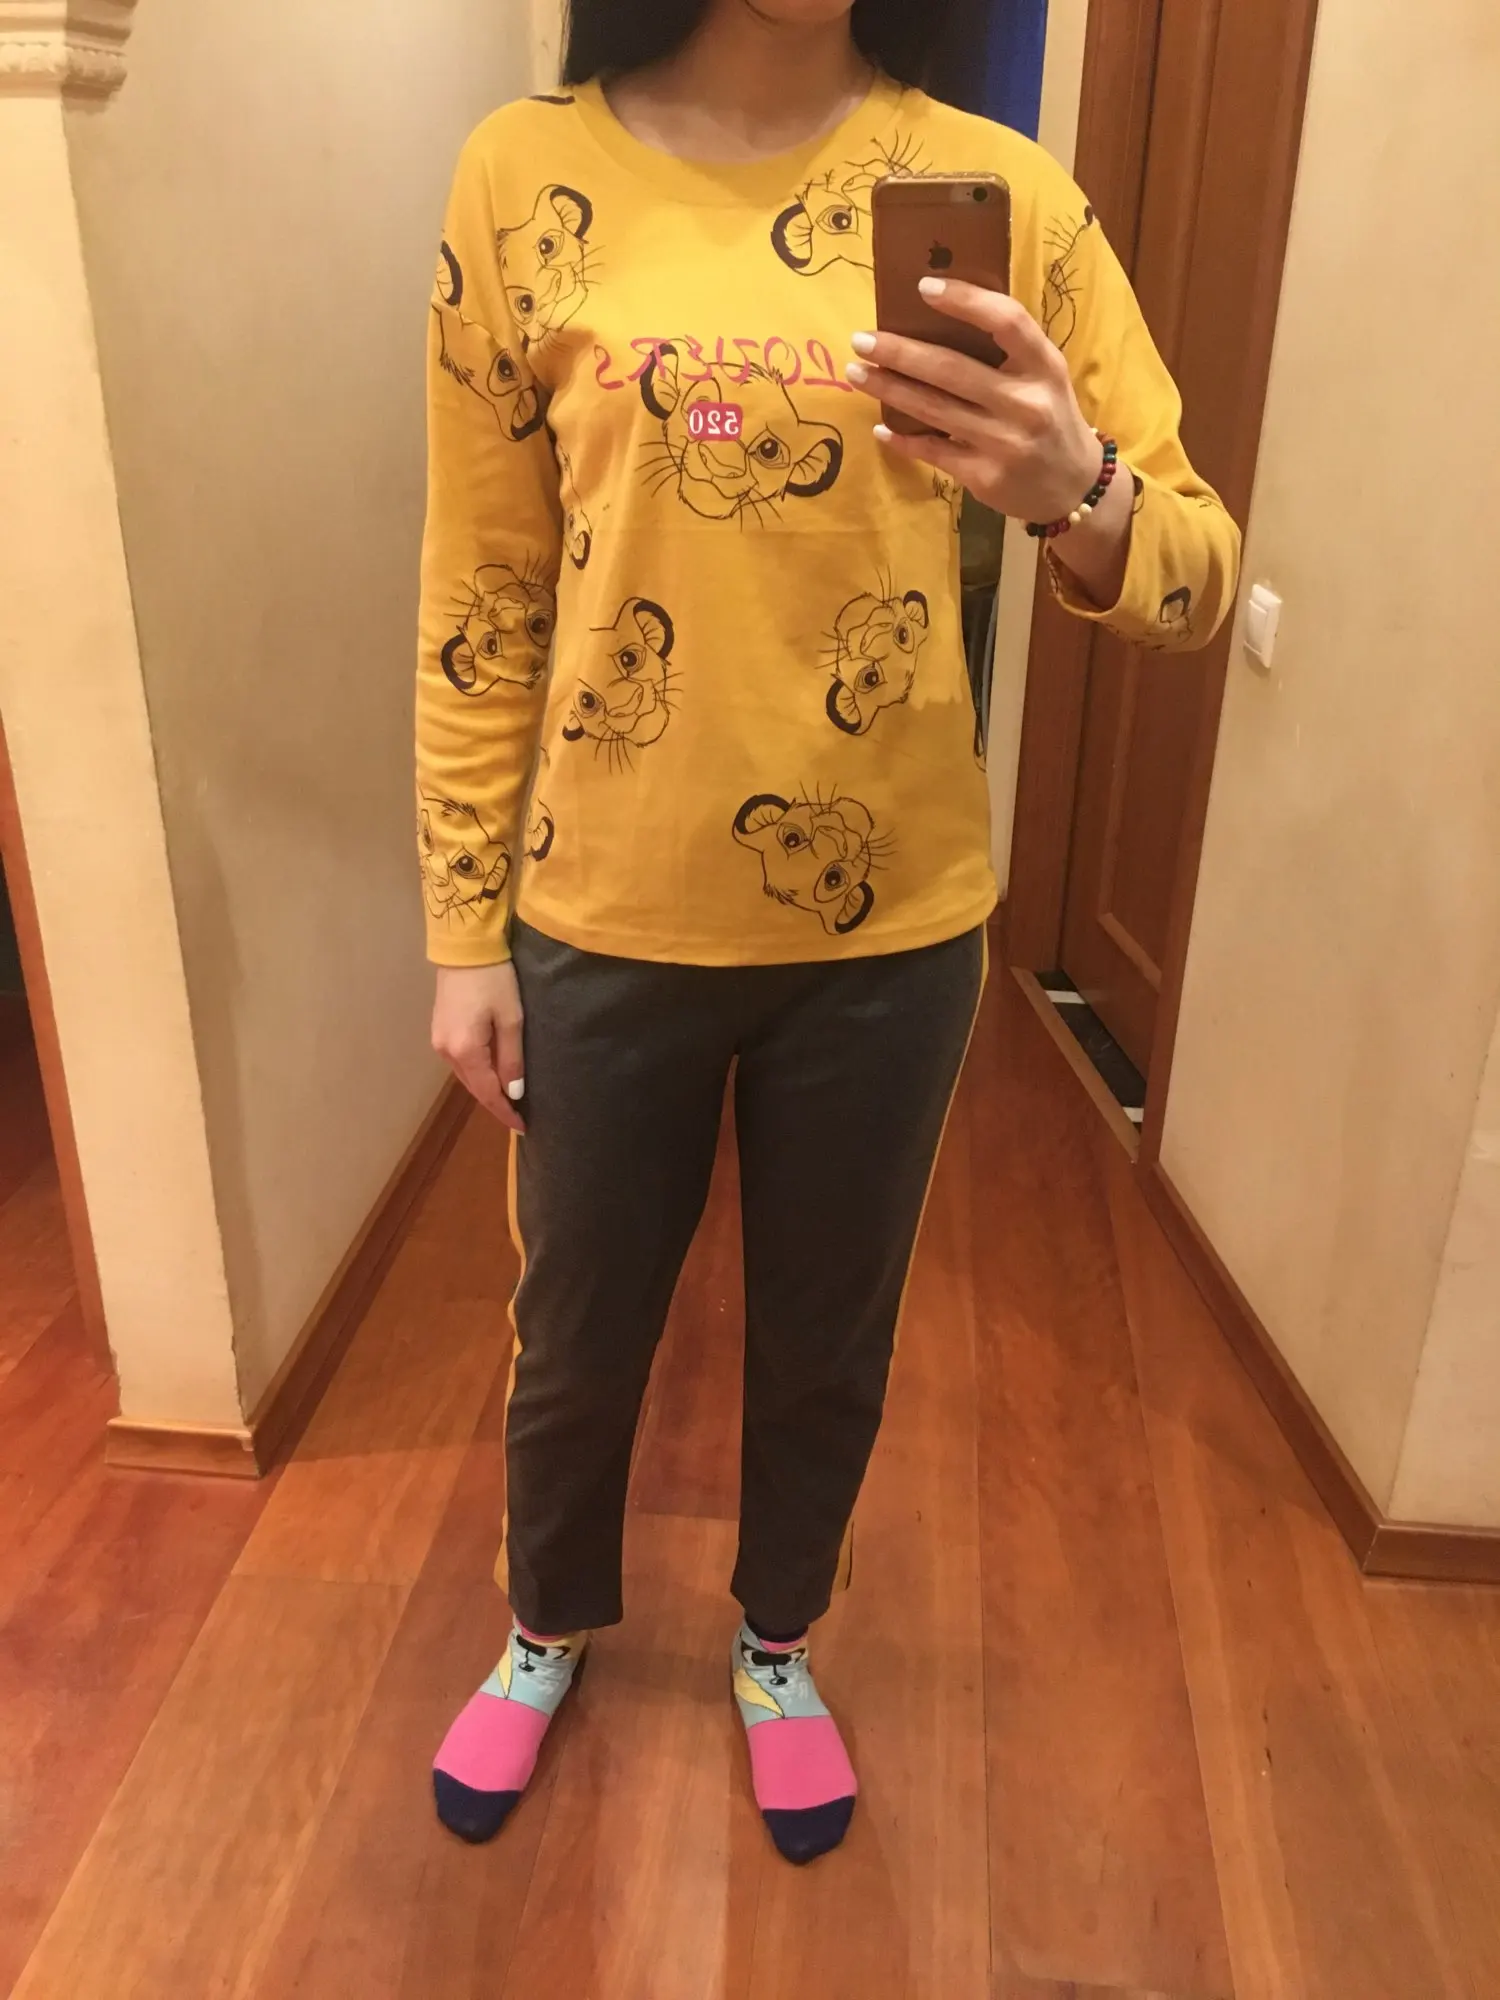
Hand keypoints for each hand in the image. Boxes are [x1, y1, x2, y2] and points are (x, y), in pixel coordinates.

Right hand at [432, 961, 526, 1131]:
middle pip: (474, 1087)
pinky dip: (477, 1072)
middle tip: (519, 1116)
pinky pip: (461, 1061)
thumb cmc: (495, 979)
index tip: (522, 1127)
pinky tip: (492, 1074)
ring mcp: (439, 1041)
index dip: (505, 1112)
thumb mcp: (511, 1018)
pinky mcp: (439, 1030)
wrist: (465, 948)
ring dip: (486, 1088)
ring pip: (466, 1075)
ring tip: (509, 1098)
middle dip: (496, 1103)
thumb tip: (513, 1092)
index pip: (487, 1093)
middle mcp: (446, 1051)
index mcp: (466, 1050)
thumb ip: (512, 1058)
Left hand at [846, 277, 1132, 605]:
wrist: (1073, 486)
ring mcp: (1004, 443)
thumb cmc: (1051, 417)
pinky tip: (880, 428)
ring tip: (858, 373)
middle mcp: (1026, 403)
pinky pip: (934, 452)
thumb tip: (939, 317)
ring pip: (934, 409)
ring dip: (890, 390)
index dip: (966, 301)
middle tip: (862, 339)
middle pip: (952, 369)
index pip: (1007, 322)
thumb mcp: (1046, 375)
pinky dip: (904, 439)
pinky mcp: (985, 476)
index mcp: (1044, 366)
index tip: (923, 288)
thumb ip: (1008, 350)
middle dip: (900, 352)